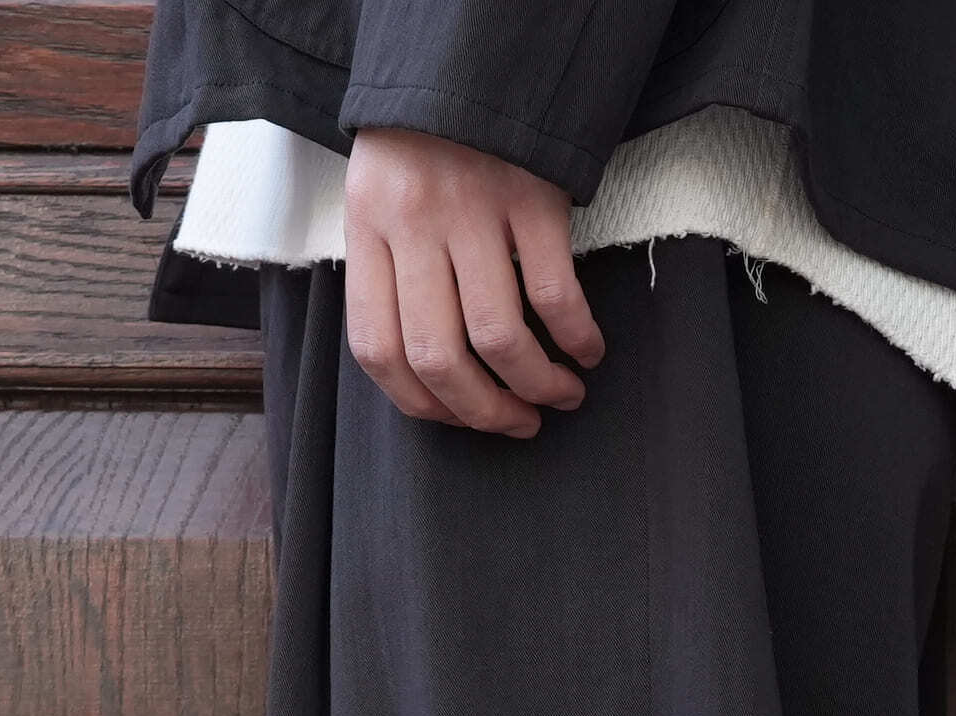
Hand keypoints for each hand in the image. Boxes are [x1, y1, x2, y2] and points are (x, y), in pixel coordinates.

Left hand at [342, 128, 606, 436]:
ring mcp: (473, 207)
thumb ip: (391, 270)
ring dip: (536, 385)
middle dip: (482, 412)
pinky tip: (587, 350)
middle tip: (515, 424)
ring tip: (560, 395)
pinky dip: (576, 335)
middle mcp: (414, 222)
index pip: (379, 349)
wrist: (476, 51)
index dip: (420, 404)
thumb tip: (427, 372)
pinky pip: (555, 292)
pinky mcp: (531, 193)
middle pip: (439, 357)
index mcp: (369, 228)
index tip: (456, 418)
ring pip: (500, 336)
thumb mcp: (382, 194)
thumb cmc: (429, 135)